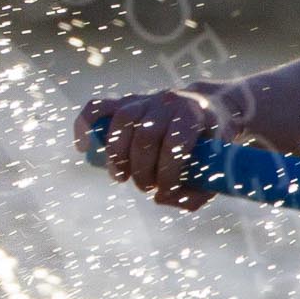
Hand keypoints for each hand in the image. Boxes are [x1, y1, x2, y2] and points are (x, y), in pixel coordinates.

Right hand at [74, 88, 222, 210]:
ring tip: (120, 177)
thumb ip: (195, 192)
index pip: (174, 144)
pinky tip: (83, 147)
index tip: (165, 191)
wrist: (210, 107)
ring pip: (121, 122)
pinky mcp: (125, 102)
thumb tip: (160, 198)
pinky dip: (85, 125)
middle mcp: (168, 102)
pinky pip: (98, 107)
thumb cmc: (210, 144)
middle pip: (145, 136)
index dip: (167, 173)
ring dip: (116, 156)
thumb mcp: (216, 168)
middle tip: (146, 187)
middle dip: (142, 169)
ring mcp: (144, 99)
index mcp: (193, 115)